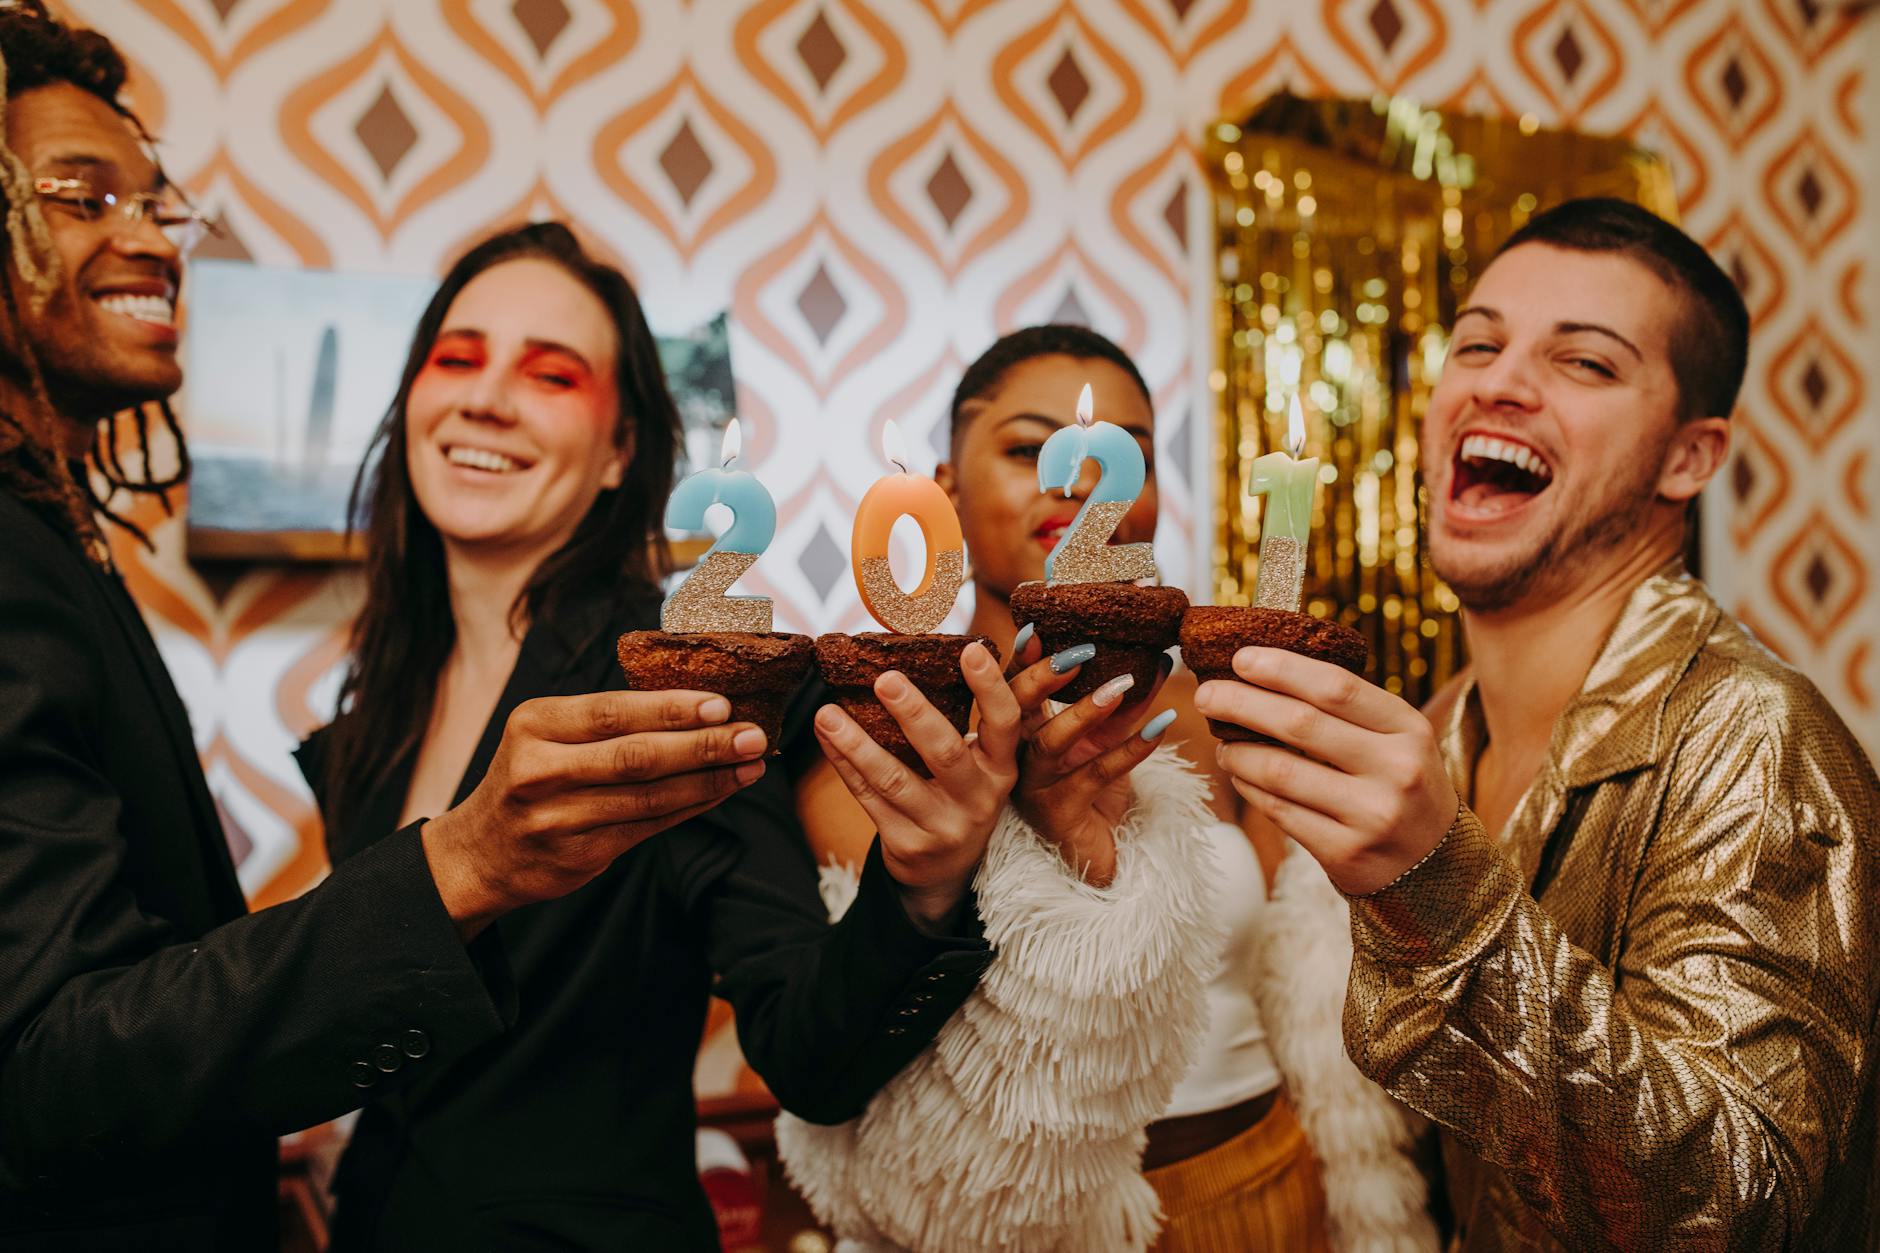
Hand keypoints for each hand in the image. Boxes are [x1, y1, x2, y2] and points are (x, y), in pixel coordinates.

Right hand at [422, 690, 768, 935]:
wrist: (481, 852)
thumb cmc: (532, 777)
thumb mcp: (547, 734)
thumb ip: (609, 722)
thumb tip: (699, 704)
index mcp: (535, 724)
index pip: (612, 712)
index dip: (670, 709)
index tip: (722, 703)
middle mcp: (541, 770)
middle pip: (636, 756)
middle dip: (704, 744)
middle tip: (753, 735)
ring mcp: (557, 818)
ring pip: (648, 798)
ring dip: (709, 779)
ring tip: (751, 764)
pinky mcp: (577, 856)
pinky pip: (647, 828)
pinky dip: (691, 806)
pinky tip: (722, 790)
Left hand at [812, 640, 1020, 930]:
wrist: (946, 871)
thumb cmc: (961, 795)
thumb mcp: (982, 764)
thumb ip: (973, 718)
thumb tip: (952, 648)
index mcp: (1001, 768)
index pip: (1004, 724)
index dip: (990, 687)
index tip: (969, 651)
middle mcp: (978, 799)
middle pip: (945, 753)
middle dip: (913, 714)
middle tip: (884, 679)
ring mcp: (942, 826)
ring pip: (894, 780)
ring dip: (856, 743)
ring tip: (827, 713)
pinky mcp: (907, 845)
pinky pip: (869, 798)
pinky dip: (844, 765)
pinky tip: (828, 738)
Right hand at [1005, 629, 1176, 886]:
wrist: (1091, 855)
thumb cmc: (1091, 791)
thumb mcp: (1104, 740)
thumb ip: (1123, 703)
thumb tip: (1159, 657)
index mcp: (1020, 731)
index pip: (1014, 687)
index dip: (1022, 659)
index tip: (1036, 627)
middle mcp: (1018, 755)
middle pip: (1016, 711)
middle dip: (1041, 679)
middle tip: (1078, 650)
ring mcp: (1036, 786)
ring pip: (1052, 744)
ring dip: (1085, 712)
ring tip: (1121, 686)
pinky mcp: (1061, 813)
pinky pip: (1095, 776)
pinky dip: (1129, 751)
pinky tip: (1158, 729)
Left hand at [1193, 647, 1457, 894]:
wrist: (1437, 868)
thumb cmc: (1401, 787)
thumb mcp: (1397, 742)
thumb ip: (1347, 712)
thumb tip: (1265, 674)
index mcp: (1409, 729)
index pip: (1337, 687)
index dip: (1283, 669)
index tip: (1241, 657)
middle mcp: (1396, 769)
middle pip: (1301, 723)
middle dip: (1242, 703)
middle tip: (1206, 694)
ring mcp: (1371, 814)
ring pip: (1281, 771)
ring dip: (1238, 752)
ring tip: (1223, 743)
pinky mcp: (1345, 852)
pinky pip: (1280, 811)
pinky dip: (1250, 788)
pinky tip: (1239, 775)